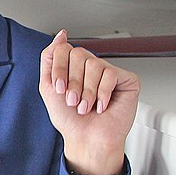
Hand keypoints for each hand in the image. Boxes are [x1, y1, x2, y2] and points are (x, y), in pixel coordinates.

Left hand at [39, 30, 139, 174]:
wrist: (87, 139)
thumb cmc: (70, 119)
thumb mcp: (48, 87)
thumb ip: (50, 58)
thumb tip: (61, 36)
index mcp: (74, 67)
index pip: (64, 49)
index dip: (59, 69)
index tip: (59, 88)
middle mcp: (91, 67)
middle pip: (78, 54)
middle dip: (72, 82)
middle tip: (73, 101)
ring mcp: (109, 72)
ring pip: (94, 64)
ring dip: (87, 91)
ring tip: (86, 106)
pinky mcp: (127, 80)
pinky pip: (110, 74)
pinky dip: (102, 94)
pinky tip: (102, 106)